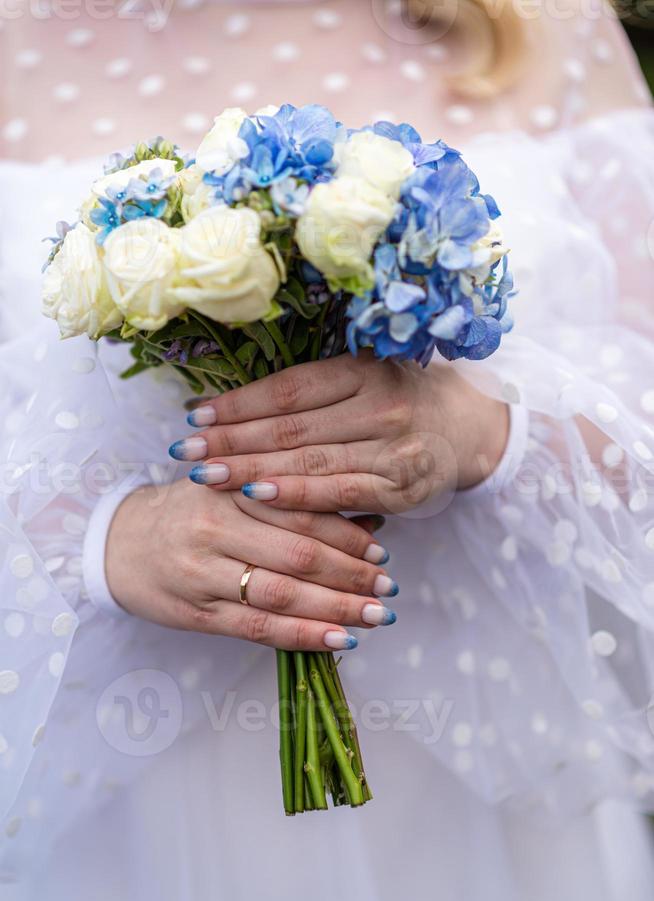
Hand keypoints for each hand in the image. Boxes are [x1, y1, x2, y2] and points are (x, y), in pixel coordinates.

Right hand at [105, 478, 396, 651]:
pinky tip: (337, 641)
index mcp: (228, 489)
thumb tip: (368, 520)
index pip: (298, 512)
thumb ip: (290, 503)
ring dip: (335, 609)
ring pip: (282, 594)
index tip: (380, 550)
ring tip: (374, 617)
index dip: (345, 533)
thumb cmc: (187, 513)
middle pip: (297, 555)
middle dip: (349, 575)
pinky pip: (257, 629)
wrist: (118, 544)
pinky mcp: (196, 614)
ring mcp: (203, 575)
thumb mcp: (232, 491)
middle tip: (387, 587)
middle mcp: (216, 529)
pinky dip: (302, 636)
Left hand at [170, 353, 508, 513]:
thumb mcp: (360, 378)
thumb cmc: (397, 399)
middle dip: (232, 441)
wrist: (466, 426)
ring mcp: (393, 448)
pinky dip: (296, 497)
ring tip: (205, 475)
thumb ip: (309, 392)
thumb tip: (229, 406)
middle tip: (184, 451)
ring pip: (309, 462)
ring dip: (251, 470)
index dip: (239, 403)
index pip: (289, 389)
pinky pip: (339, 494)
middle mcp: (380, 405)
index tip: (195, 416)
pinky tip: (256, 497)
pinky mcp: (401, 487)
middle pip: (292, 427)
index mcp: (363, 370)